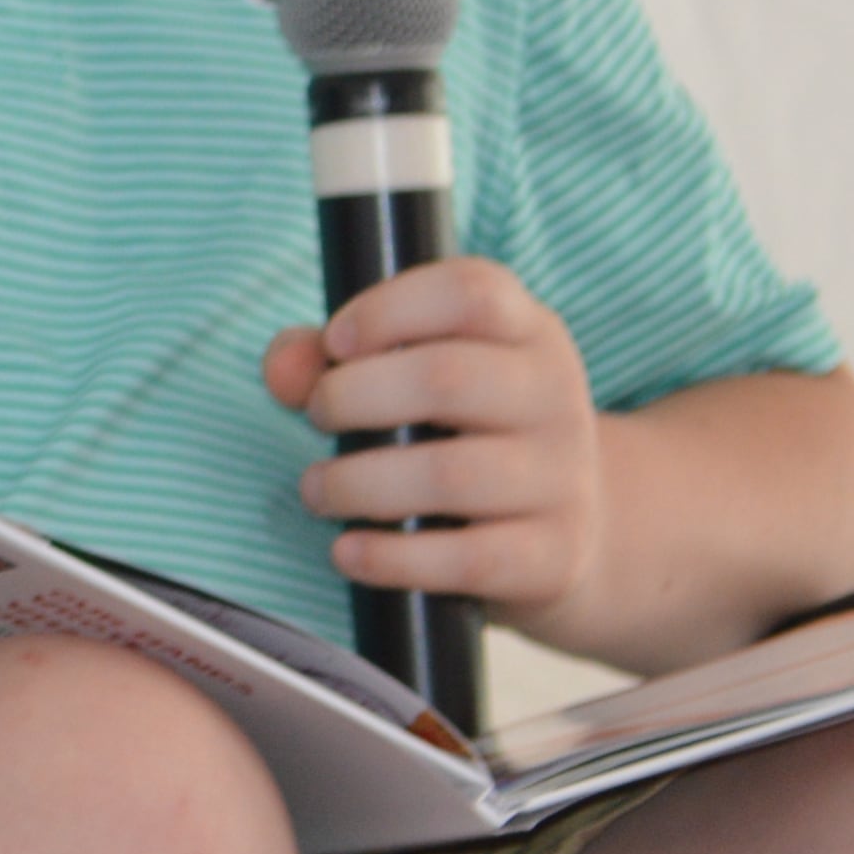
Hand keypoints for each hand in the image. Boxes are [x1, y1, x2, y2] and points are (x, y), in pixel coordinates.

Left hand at [264, 257, 604, 619]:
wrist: (572, 527)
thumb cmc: (463, 431)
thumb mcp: (415, 373)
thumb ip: (329, 358)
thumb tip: (282, 370)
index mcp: (526, 331)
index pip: (471, 293)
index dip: (389, 309)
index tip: (335, 342)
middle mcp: (554, 396)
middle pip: (448, 378)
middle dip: (353, 396)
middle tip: (316, 415)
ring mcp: (561, 478)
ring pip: (451, 476)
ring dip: (358, 483)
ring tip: (316, 490)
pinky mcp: (553, 554)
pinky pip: (469, 559)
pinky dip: (393, 558)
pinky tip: (347, 552)